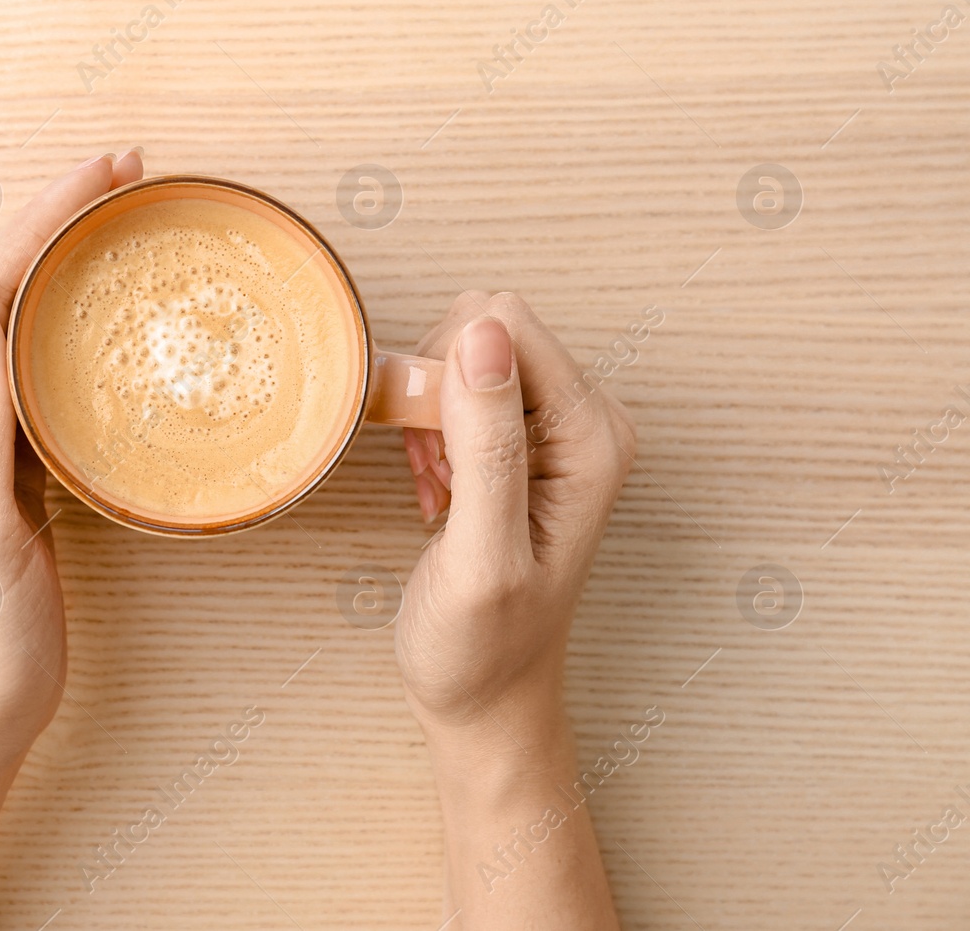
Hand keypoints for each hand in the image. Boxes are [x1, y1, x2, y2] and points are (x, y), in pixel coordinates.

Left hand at [0, 149, 142, 755]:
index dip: (42, 219)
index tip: (103, 171)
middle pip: (4, 289)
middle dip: (58, 221)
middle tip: (127, 175)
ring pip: (28, 327)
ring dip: (70, 267)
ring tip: (126, 226)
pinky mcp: (22, 475)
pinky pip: (50, 380)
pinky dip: (83, 334)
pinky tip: (116, 331)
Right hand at [394, 291, 636, 742]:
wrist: (486, 697)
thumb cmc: (483, 646)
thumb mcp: (479, 552)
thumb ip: (487, 442)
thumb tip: (482, 332)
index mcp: (593, 436)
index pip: (505, 325)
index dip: (446, 373)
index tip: (434, 452)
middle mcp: (588, 420)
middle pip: (486, 328)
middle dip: (436, 389)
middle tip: (436, 474)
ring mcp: (558, 429)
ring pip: (466, 353)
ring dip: (429, 413)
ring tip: (439, 487)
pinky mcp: (526, 440)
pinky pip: (460, 386)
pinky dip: (430, 430)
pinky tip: (439, 487)